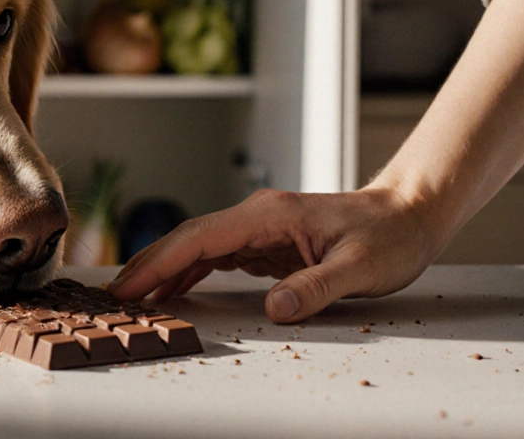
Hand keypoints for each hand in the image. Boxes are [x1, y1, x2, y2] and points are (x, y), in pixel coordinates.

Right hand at [106, 186, 445, 323]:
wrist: (410, 214)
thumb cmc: (391, 236)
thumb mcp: (362, 268)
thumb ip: (317, 287)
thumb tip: (276, 309)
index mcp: (270, 215)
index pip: (200, 238)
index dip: (159, 262)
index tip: (129, 285)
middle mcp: (257, 216)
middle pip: (188, 238)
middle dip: (147, 265)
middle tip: (113, 296)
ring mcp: (260, 227)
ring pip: (198, 245)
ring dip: (164, 268)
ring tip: (133, 295)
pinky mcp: (266, 241)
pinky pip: (217, 255)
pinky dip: (190, 270)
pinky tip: (174, 288)